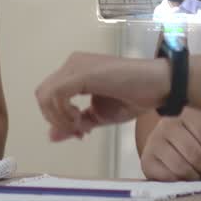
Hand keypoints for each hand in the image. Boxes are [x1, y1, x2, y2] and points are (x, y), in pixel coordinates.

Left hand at [35, 52, 169, 141]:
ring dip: (59, 117)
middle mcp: (72, 64)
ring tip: (81, 125)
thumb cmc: (134, 97)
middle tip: (78, 131)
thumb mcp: (98, 116)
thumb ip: (75, 124)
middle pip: (42, 95)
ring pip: (45, 95)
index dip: (57, 118)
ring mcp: (76, 65)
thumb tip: (51, 136)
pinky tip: (81, 118)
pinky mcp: (82, 72)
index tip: (79, 132)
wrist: (158, 85)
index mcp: (75, 72)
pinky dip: (64, 112)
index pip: (49, 96)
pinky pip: (56, 94)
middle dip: (55, 118)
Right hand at [141, 108, 200, 181]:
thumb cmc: (196, 139)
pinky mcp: (146, 160)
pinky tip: (186, 181)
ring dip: (195, 177)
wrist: (170, 143)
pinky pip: (166, 177)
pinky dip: (180, 183)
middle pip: (194, 153)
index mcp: (187, 113)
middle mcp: (167, 124)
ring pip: (180, 167)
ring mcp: (154, 142)